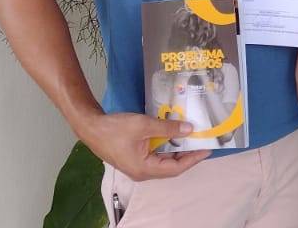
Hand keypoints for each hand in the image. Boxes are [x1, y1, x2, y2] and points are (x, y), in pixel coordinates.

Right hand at [75, 111, 210, 181]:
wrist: (90, 126)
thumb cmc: (114, 128)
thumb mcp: (144, 125)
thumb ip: (168, 128)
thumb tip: (189, 129)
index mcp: (144, 169)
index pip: (176, 168)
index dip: (193, 159)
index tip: (207, 149)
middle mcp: (142, 172)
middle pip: (171, 166)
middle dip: (187, 154)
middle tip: (202, 141)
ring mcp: (138, 166)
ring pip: (163, 161)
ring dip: (177, 149)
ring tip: (191, 137)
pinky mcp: (135, 158)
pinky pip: (155, 155)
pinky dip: (166, 146)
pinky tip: (173, 134)